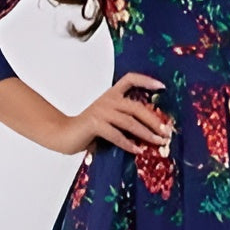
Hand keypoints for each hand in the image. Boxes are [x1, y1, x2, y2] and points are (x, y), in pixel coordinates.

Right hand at [50, 72, 173, 155]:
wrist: (63, 134)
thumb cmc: (88, 130)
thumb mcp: (110, 121)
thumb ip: (125, 121)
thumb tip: (152, 132)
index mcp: (111, 95)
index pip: (130, 79)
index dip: (146, 80)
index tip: (162, 87)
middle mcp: (107, 100)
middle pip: (136, 107)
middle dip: (154, 120)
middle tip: (166, 131)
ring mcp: (101, 111)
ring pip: (129, 121)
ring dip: (146, 133)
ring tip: (157, 142)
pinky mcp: (95, 124)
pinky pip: (117, 135)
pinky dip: (129, 144)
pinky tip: (137, 150)